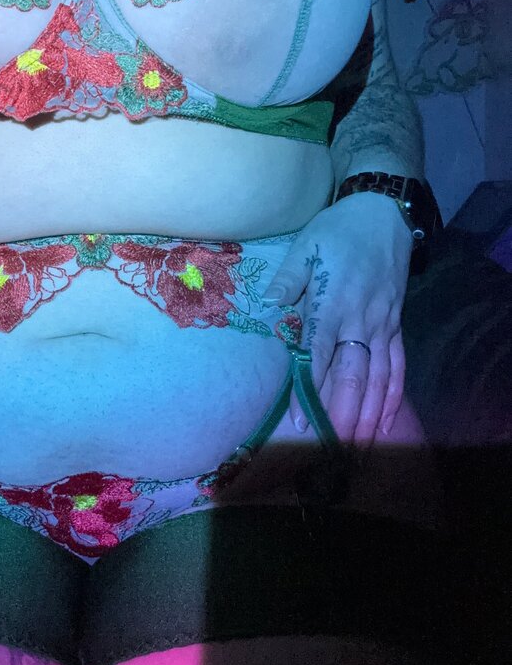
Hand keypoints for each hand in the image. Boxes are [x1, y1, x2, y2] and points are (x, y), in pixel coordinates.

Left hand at [261, 192, 413, 445]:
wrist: (383, 213)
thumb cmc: (337, 231)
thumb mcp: (304, 247)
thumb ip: (286, 281)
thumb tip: (267, 306)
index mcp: (330, 305)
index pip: (316, 358)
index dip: (307, 392)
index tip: (298, 423)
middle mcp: (359, 322)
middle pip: (350, 378)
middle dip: (340, 416)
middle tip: (330, 450)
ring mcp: (382, 325)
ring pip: (376, 379)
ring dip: (367, 415)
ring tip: (357, 448)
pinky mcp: (396, 324)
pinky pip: (397, 366)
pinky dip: (392, 395)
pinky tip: (386, 420)